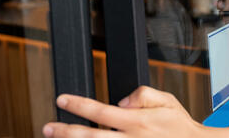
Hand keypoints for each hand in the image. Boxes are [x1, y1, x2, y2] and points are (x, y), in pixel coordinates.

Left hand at [43, 87, 206, 137]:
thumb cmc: (180, 127)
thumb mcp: (167, 100)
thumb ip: (143, 94)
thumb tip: (122, 101)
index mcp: (137, 122)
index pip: (100, 111)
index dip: (77, 105)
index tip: (62, 100)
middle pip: (90, 136)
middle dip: (65, 131)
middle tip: (47, 128)